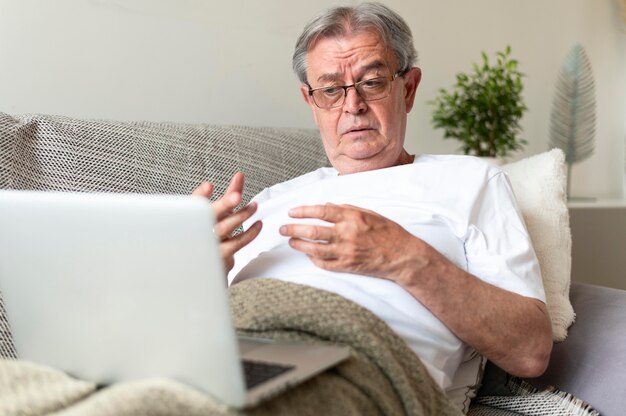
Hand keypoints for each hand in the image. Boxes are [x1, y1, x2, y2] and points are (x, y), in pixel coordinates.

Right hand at [192, 172, 261, 273]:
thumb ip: (231, 193)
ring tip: (254, 206)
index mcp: (196, 215)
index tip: (209, 186)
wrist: (208, 263)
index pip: (194, 202)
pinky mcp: (221, 255)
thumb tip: (240, 176)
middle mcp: (200, 228)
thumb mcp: (221, 211)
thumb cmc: (216, 232)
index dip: (200, 194)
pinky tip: (258, 224)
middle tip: (236, 196)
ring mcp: (210, 242)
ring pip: (224, 228)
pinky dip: (249, 233)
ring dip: (241, 216)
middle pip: (210, 215)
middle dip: (223, 204)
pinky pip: (237, 243)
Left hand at [279, 203, 423, 281]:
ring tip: (290, 241)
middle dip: (293, 228)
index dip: (303, 211)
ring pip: (314, 249)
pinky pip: (324, 264)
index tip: (292, 212)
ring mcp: (346, 252)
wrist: (402, 256)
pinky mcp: (347, 266)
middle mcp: (347, 234)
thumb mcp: (369, 213)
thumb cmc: (388, 232)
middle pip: (312, 230)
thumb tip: (326, 207)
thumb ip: (347, 209)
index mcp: (352, 217)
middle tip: (282, 228)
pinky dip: (314, 259)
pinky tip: (308, 255)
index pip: (320, 211)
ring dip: (299, 244)